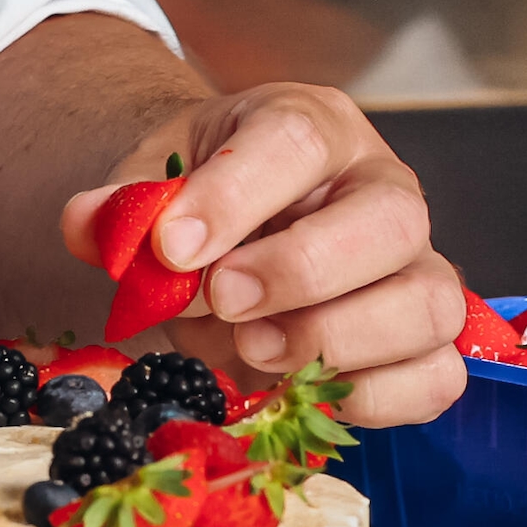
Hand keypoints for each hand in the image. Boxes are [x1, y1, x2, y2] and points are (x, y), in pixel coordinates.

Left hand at [57, 80, 464, 425]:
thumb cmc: (204, 205)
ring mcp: (417, 265)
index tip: (172, 247)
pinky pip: (437, 377)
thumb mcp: (156, 183)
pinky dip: (373, 399)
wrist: (232, 240)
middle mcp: (383, 187)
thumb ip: (124, 205)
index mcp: (314, 127)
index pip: (297, 140)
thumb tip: (88, 224)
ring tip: (254, 350)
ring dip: (337, 339)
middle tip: (222, 299)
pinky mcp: (425, 341)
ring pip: (428, 302)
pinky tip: (300, 392)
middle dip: (300, 270)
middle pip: (390, 219)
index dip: (235, 194)